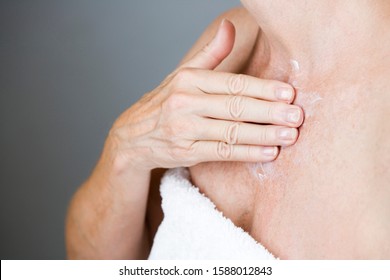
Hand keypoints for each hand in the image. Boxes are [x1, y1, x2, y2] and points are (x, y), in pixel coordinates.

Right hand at [107, 19, 302, 171]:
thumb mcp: (182, 74)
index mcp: (188, 80)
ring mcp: (184, 130)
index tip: (288, 93)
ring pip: (231, 132)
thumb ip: (211, 53)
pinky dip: (247, 153)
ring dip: (263, 135)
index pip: (232, 83)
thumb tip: (231, 26)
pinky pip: (222, 153)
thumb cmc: (164, 103)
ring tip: (289, 135)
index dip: (262, 88)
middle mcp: (185, 103)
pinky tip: (269, 153)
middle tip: (297, 116)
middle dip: (269, 112)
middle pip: (235, 107)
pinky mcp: (185, 152)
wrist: (132, 137)